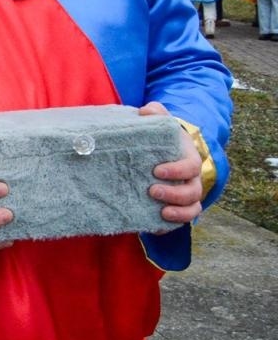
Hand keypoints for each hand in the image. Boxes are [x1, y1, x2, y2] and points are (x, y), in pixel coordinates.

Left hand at [139, 102, 205, 224]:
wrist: (166, 153)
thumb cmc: (162, 139)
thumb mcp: (160, 124)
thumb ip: (155, 113)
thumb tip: (146, 111)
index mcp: (189, 159)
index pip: (190, 166)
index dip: (176, 170)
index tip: (156, 170)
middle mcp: (192, 180)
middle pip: (193, 192)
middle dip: (174, 194)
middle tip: (151, 191)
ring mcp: (186, 196)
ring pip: (192, 209)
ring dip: (178, 213)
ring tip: (160, 211)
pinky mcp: (177, 208)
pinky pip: (179, 222)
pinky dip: (169, 226)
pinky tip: (155, 228)